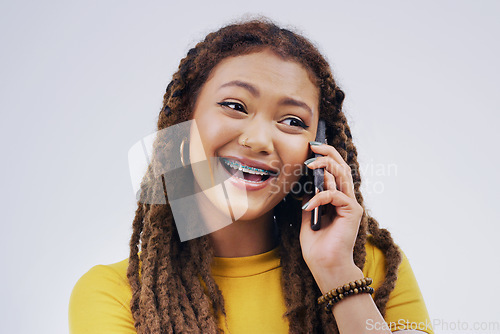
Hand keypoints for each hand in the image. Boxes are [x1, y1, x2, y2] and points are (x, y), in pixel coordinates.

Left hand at [299, 142, 363, 288]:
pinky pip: (335, 195)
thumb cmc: (317, 247)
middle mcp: (347, 200)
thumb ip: (310, 201)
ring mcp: (351, 205)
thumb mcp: (308, 218)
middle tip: (313, 146)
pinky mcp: (352, 212)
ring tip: (309, 164)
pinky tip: (308, 205)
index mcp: (338, 200)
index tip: (310, 150)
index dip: (325, 158)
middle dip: (328, 153)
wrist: (325, 266)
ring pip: (343, 175)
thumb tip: (306, 187)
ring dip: (326, 166)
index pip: (335, 172)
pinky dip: (320, 197)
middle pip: (343, 168)